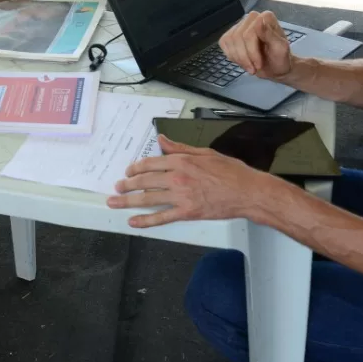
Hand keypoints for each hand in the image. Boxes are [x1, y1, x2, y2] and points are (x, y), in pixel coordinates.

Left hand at [107, 136, 274, 227]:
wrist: (248, 192)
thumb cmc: (230, 171)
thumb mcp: (205, 153)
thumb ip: (180, 148)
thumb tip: (161, 140)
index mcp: (181, 161)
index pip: (150, 163)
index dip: (136, 168)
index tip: (129, 172)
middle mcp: (177, 178)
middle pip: (144, 181)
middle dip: (127, 184)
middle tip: (117, 188)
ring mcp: (181, 197)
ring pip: (148, 199)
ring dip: (128, 201)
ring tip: (114, 202)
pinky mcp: (187, 213)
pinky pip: (162, 217)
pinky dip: (146, 221)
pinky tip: (133, 221)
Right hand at [219, 10, 296, 81]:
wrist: (276, 68)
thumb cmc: (280, 59)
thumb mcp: (280, 49)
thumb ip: (270, 34)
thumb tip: (259, 20)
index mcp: (265, 17)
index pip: (249, 34)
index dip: (251, 51)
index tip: (259, 64)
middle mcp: (252, 18)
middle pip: (238, 37)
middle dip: (244, 57)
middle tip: (254, 69)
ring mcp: (240, 25)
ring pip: (230, 40)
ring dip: (238, 58)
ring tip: (249, 67)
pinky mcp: (232, 34)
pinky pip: (224, 43)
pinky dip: (232, 56)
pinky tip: (242, 61)